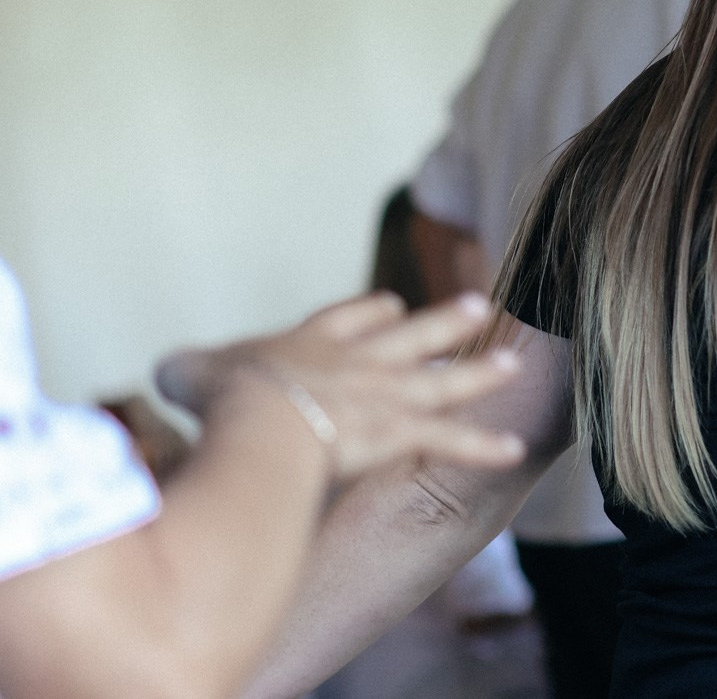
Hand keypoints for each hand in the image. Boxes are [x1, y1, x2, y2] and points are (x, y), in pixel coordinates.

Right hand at [161, 292, 526, 480]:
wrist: (259, 418)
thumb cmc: (219, 396)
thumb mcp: (188, 372)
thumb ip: (184, 369)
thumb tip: (165, 371)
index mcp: (310, 342)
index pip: (347, 319)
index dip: (369, 313)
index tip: (391, 304)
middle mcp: (356, 362)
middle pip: (409, 335)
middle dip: (443, 322)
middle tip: (479, 305)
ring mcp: (383, 396)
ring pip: (441, 381)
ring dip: (479, 374)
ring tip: (512, 364)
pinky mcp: (397, 434)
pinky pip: (448, 443)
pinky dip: (482, 447)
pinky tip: (514, 449)